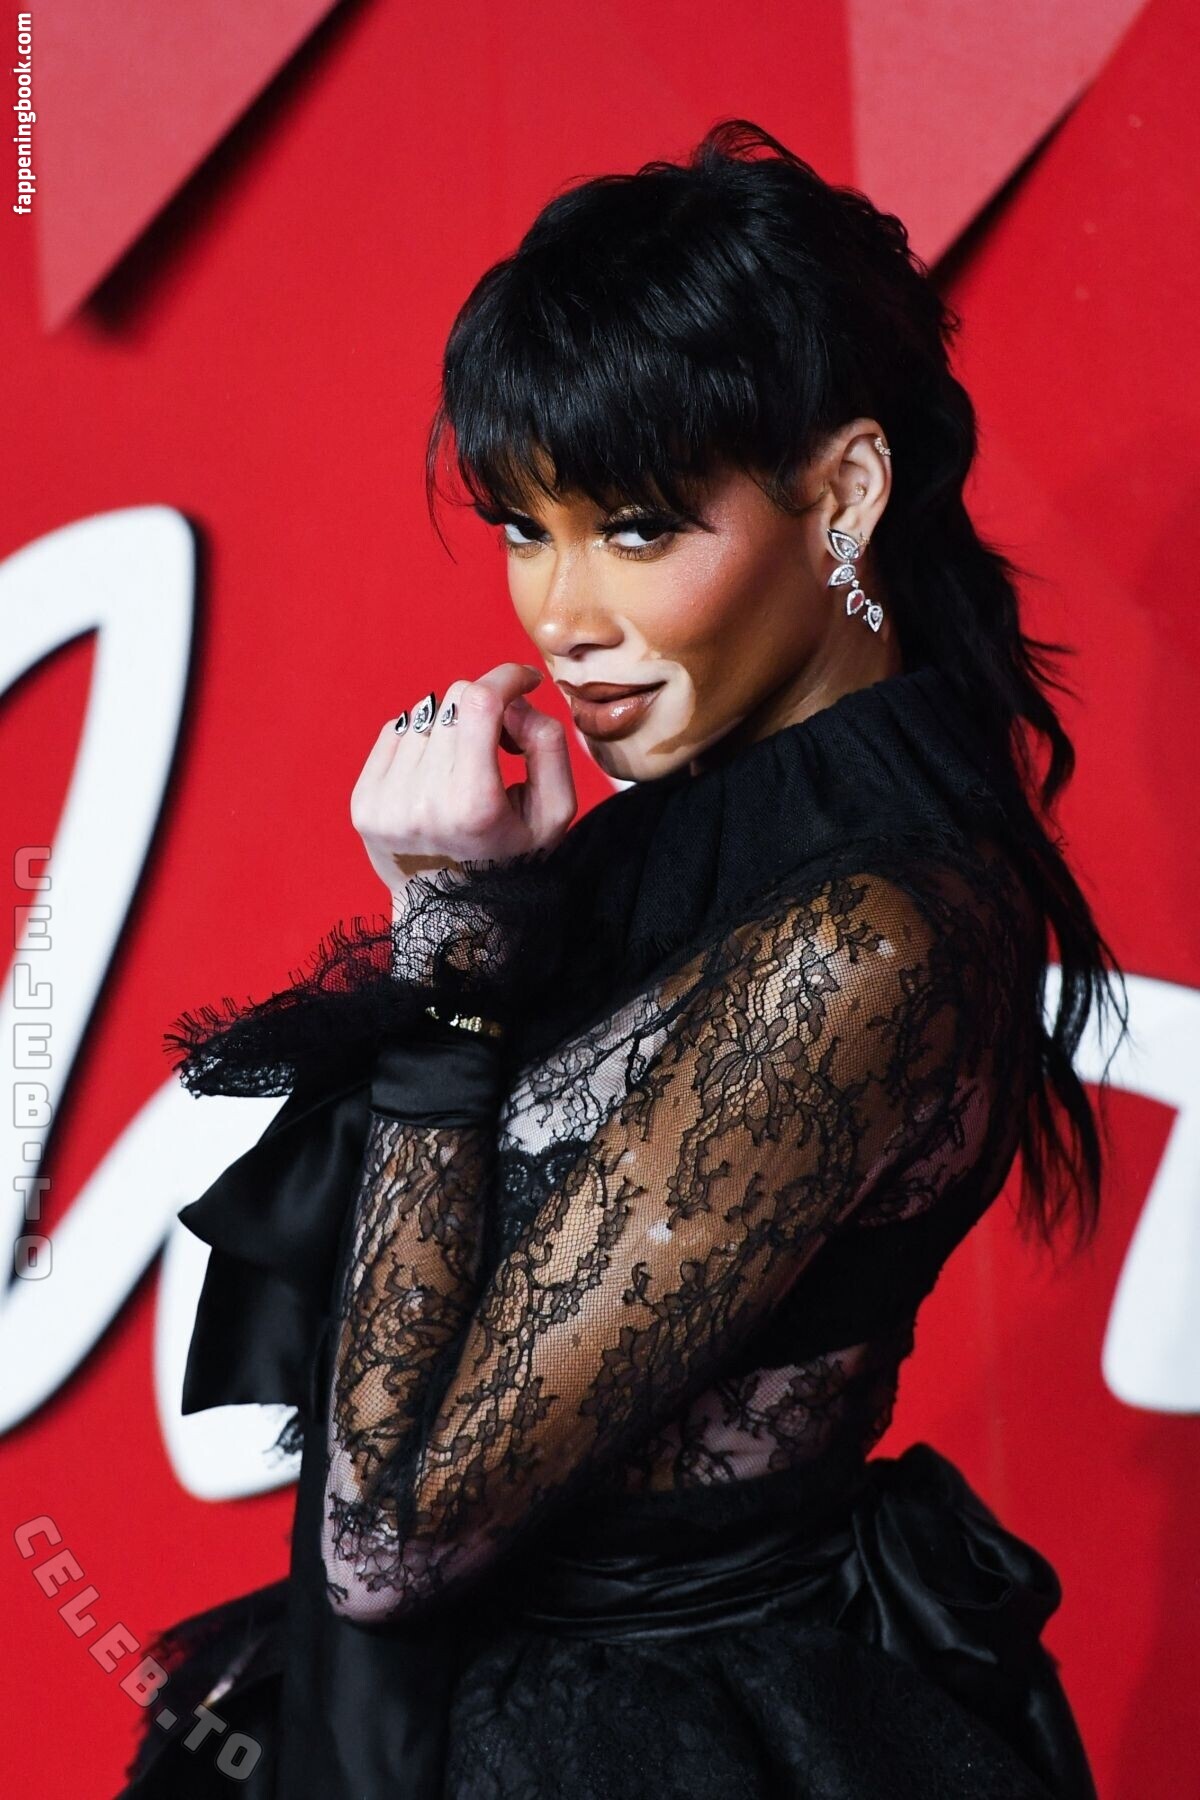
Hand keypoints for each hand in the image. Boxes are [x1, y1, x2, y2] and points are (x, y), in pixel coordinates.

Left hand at [351, 661, 577, 905]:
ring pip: (423, 715)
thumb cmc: (511, 863)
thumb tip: (515, 704)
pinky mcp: (362, 803)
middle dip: (485, 707)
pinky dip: (421, 743)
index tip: (525, 681)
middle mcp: (422, 801)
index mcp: (472, 804)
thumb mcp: (555, 814)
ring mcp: (385, 802)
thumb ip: (547, 746)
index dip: (507, 677)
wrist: (450, 920)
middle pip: (453, 701)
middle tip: (502, 743)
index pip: (478, 702)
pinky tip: (436, 776)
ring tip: (466, 768)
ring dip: (451, 728)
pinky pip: (394, 734)